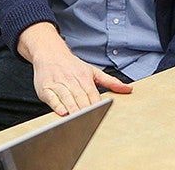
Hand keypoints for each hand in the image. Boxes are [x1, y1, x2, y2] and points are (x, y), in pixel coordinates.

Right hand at [18, 22, 132, 115]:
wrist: (50, 53)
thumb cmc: (72, 66)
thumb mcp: (93, 71)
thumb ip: (111, 82)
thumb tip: (128, 89)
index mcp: (84, 77)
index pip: (92, 94)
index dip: (97, 105)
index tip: (102, 114)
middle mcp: (71, 80)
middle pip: (80, 97)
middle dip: (85, 110)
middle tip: (91, 121)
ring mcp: (58, 84)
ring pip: (67, 98)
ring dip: (73, 109)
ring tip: (78, 120)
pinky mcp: (45, 88)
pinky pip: (52, 97)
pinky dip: (56, 105)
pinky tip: (62, 112)